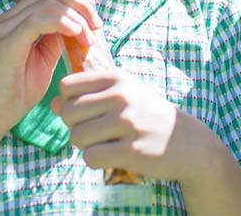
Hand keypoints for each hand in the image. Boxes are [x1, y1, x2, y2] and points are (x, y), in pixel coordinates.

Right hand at [0, 0, 102, 141]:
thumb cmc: (17, 92)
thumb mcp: (45, 60)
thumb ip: (57, 39)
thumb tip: (78, 26)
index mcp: (18, 19)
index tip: (94, 16)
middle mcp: (10, 18)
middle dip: (81, 2)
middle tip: (97, 25)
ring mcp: (6, 28)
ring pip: (47, 1)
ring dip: (76, 16)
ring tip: (88, 37)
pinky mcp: (7, 43)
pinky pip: (38, 19)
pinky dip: (63, 22)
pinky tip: (76, 35)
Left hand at [52, 70, 216, 182]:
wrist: (188, 142)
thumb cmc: (150, 115)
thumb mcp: (126, 93)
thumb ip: (89, 94)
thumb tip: (52, 103)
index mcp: (118, 78)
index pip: (67, 86)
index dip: (68, 101)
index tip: (84, 111)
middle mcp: (122, 97)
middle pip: (68, 113)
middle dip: (75, 126)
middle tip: (94, 132)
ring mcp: (127, 124)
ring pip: (77, 137)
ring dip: (86, 145)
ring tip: (105, 143)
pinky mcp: (131, 151)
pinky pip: (91, 158)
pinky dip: (96, 161)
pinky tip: (111, 156)